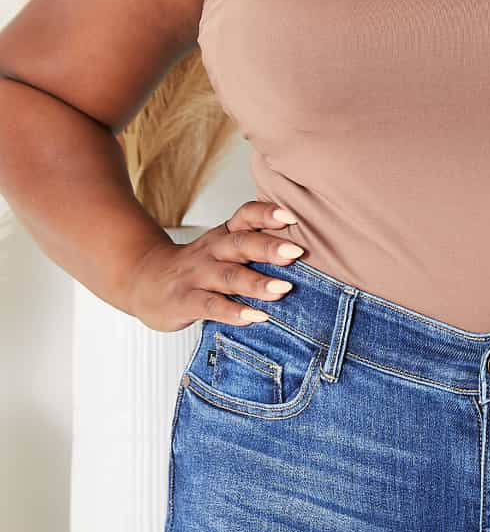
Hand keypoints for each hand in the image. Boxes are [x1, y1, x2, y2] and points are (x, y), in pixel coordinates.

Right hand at [127, 201, 306, 332]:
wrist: (143, 280)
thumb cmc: (196, 266)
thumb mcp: (221, 248)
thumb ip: (254, 246)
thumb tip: (304, 251)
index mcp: (224, 235)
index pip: (245, 216)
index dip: (267, 213)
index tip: (291, 216)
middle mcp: (212, 251)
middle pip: (241, 244)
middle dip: (269, 247)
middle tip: (296, 252)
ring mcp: (197, 276)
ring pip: (229, 276)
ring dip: (257, 283)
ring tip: (283, 289)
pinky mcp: (185, 301)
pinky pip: (211, 306)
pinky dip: (234, 312)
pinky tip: (256, 318)